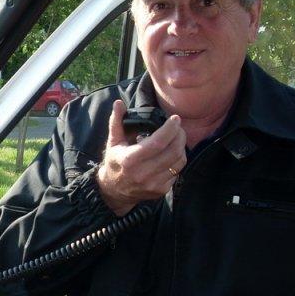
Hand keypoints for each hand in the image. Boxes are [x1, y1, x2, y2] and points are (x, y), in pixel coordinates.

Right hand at [96, 100, 186, 215]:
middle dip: (179, 135)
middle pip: (173, 151)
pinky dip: (178, 159)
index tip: (175, 118)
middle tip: (178, 127)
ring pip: (179, 161)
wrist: (114, 191)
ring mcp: (154, 184)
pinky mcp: (161, 190)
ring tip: (176, 138)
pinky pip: (177, 171)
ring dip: (181, 146)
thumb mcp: (113, 142)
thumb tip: (119, 103)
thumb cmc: (115, 163)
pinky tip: (171, 153)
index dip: (170, 129)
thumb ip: (116, 122)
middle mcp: (143, 173)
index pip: (157, 142)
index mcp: (130, 159)